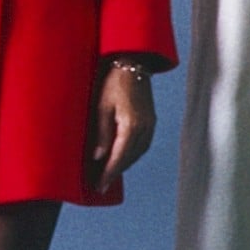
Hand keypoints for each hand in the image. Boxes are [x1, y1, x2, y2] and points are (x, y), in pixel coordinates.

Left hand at [88, 57, 156, 189]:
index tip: (100, 186)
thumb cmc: (112, 82)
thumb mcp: (101, 106)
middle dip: (115, 172)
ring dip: (124, 165)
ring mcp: (150, 124)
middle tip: (101, 185)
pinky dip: (132, 155)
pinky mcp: (151, 121)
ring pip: (138, 153)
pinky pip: (143, 145)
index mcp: (131, 125)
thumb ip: (102, 133)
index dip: (109, 173)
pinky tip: (122, 158)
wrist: (131, 64)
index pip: (119, 157)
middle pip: (129, 158)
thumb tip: (98, 157)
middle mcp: (144, 128)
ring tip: (109, 174)